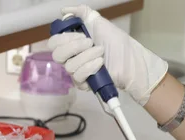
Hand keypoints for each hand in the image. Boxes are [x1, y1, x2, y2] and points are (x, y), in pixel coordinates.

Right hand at [47, 4, 167, 105]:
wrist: (130, 60)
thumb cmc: (116, 43)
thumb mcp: (99, 22)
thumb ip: (81, 13)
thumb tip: (63, 10)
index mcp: (72, 44)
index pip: (54, 43)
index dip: (64, 38)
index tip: (81, 34)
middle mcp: (71, 58)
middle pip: (57, 55)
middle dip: (74, 46)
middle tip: (90, 42)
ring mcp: (76, 72)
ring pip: (69, 66)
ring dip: (87, 56)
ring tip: (101, 52)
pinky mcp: (82, 84)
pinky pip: (78, 77)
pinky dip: (90, 67)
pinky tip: (100, 63)